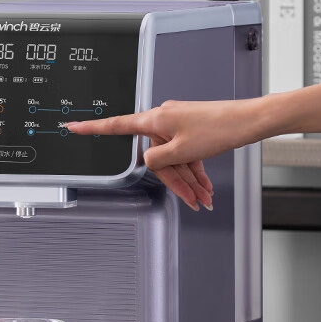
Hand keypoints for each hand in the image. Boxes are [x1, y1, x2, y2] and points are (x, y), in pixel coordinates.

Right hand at [65, 98, 264, 208]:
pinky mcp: (191, 129)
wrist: (249, 120)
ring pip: (175, 159)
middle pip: (158, 157)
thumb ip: (157, 160)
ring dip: (190, 181)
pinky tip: (205, 187)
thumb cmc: (219, 128)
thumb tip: (150, 162)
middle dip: (176, 182)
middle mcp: (163, 119)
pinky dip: (195, 171)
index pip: (116, 125)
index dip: (91, 128)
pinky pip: (186, 154)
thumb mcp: (182, 152)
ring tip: (205, 198)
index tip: (72, 126)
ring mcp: (178, 124)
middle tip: (192, 201)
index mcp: (155, 120)